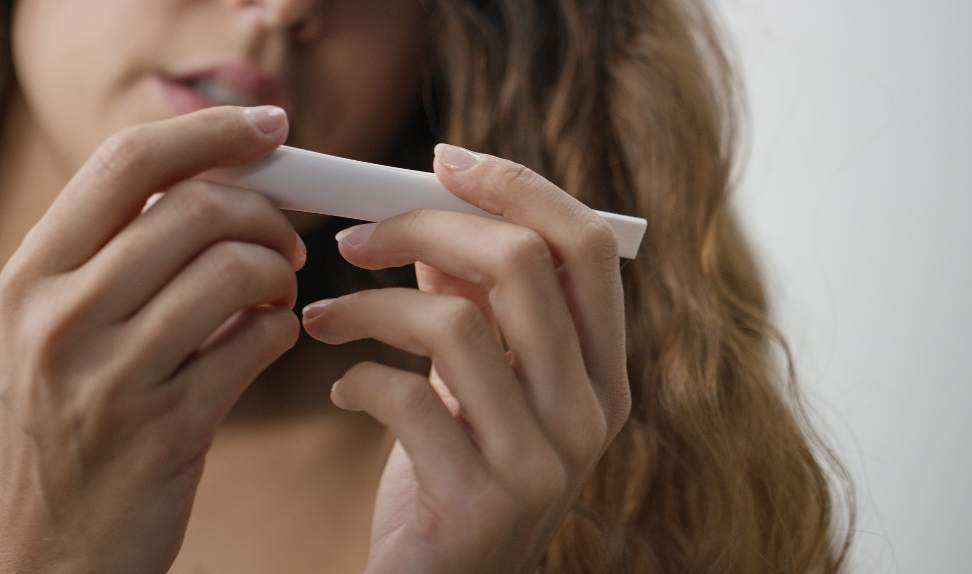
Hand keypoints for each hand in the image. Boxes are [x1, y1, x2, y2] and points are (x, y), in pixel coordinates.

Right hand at [0, 106, 304, 572]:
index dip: (211, 131)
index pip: (127, 162)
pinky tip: (271, 340)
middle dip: (265, 212)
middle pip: (195, 208)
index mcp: (31, 275)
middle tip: (287, 241)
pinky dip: (284, 331)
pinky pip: (259, 344)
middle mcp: (61, 315)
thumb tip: (219, 188)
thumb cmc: (64, 424)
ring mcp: (112, 374)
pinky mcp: (168, 429)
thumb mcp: (57, 330)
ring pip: (235, 270)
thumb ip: (117, 260)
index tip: (270, 128)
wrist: (40, 550)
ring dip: (280, 274)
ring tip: (277, 296)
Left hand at [302, 144, 630, 572]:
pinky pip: (406, 399)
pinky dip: (356, 378)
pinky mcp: (480, 502)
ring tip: (324, 316)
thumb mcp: (476, 380)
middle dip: (425, 226)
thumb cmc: (453, 469)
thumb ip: (475, 298)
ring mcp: (544, 463)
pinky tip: (341, 389)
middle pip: (524, 265)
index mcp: (604, 373)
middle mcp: (590, 414)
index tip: (444, 159)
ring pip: (456, 323)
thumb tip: (435, 208)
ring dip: (370, 304)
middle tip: (355, 235)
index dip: (519, 186)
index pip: (587, 246)